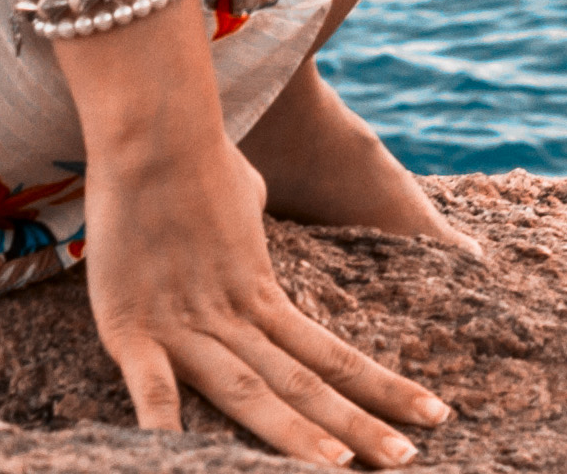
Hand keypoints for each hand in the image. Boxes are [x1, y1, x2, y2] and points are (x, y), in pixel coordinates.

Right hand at [82, 130, 450, 464]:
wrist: (155, 127)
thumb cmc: (199, 156)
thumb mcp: (244, 196)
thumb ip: (249, 225)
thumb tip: (249, 201)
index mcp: (263, 292)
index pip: (335, 352)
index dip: (383, 387)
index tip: (435, 413)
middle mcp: (234, 316)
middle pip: (305, 383)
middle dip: (356, 427)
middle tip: (408, 460)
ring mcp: (185, 324)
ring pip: (248, 393)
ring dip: (294, 436)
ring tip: (340, 470)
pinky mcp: (131, 326)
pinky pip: (152, 388)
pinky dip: (164, 426)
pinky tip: (176, 463)